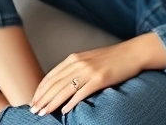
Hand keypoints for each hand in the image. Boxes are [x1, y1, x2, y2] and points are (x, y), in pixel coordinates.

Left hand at [29, 33, 165, 115]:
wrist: (132, 53)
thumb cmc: (112, 58)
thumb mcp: (89, 60)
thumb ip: (75, 69)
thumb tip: (62, 84)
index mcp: (74, 58)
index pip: (51, 76)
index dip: (40, 89)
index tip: (33, 99)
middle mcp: (79, 63)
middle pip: (55, 83)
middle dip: (42, 98)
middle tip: (33, 110)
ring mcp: (89, 71)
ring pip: (65, 89)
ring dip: (52, 102)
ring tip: (44, 112)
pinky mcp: (100, 78)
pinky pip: (82, 93)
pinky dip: (72, 102)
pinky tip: (65, 111)